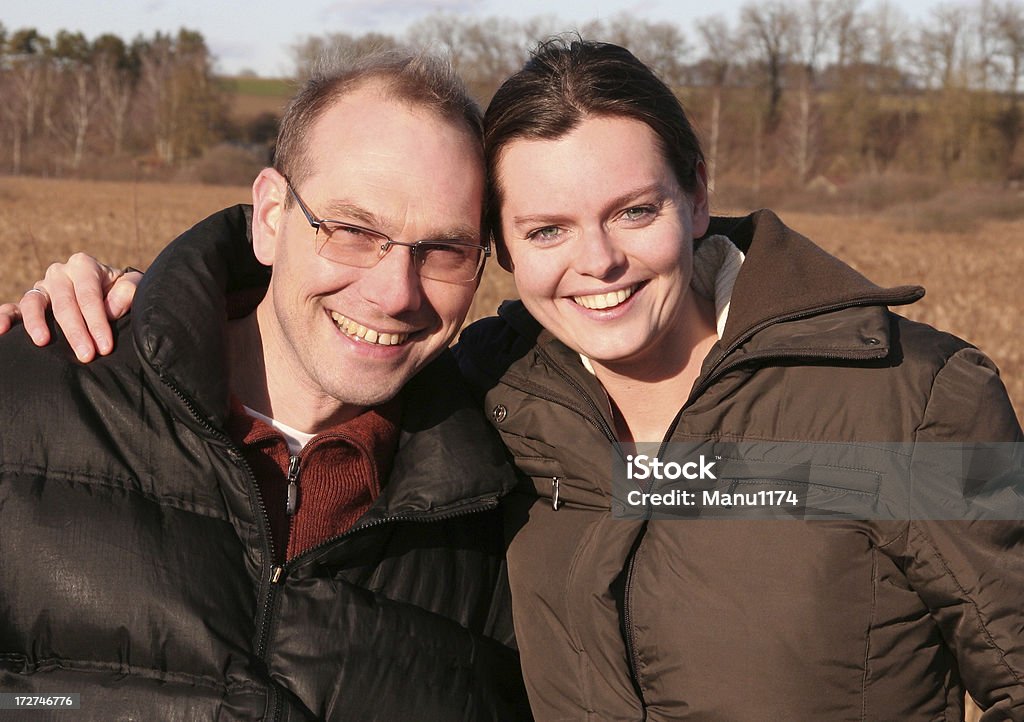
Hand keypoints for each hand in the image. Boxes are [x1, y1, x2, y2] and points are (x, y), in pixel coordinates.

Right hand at [0, 253, 142, 361]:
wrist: (109, 291)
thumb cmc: (121, 292)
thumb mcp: (131, 287)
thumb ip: (128, 290)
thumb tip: (111, 307)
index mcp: (84, 266)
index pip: (89, 296)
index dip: (97, 322)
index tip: (105, 346)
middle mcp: (59, 273)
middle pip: (64, 303)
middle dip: (76, 331)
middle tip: (87, 355)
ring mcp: (42, 287)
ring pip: (33, 302)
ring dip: (37, 323)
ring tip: (43, 342)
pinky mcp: (30, 301)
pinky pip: (12, 308)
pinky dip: (4, 317)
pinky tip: (1, 331)